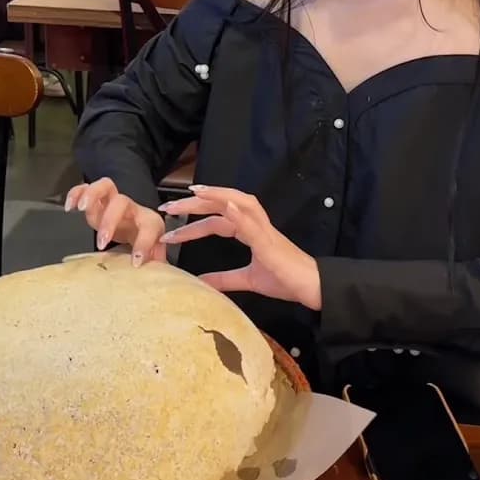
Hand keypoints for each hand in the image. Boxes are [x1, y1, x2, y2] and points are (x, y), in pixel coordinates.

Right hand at [65, 178, 165, 265]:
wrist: (138, 228)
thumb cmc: (145, 240)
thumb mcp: (154, 254)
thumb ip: (156, 264)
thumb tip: (156, 276)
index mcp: (149, 221)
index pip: (149, 227)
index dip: (143, 245)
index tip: (135, 262)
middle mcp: (131, 208)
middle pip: (121, 202)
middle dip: (110, 221)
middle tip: (101, 242)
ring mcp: (113, 201)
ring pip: (105, 186)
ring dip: (92, 195)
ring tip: (82, 208)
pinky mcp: (98, 200)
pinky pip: (86, 188)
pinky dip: (76, 194)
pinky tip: (70, 206)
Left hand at [158, 185, 321, 308]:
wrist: (312, 287)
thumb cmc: (284, 279)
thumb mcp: (247, 279)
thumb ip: (224, 279)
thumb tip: (199, 282)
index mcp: (249, 231)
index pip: (215, 220)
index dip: (192, 224)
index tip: (170, 230)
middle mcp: (255, 224)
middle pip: (222, 205)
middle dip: (194, 204)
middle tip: (167, 206)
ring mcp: (264, 230)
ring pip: (238, 203)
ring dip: (216, 196)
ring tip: (194, 192)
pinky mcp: (270, 242)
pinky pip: (254, 224)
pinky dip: (240, 212)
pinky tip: (227, 205)